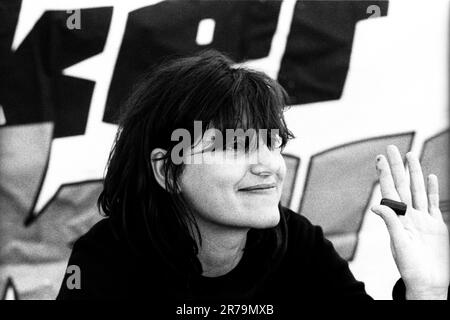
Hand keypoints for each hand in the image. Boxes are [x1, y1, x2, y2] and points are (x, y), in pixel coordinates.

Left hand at [371, 145, 448, 299]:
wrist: (429, 284)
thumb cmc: (411, 268)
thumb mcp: (398, 245)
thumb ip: (391, 223)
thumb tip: (376, 204)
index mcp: (398, 218)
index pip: (389, 190)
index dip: (384, 174)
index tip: (379, 158)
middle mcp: (409, 215)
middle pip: (403, 185)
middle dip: (397, 167)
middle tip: (392, 148)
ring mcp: (423, 219)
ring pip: (418, 189)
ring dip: (415, 173)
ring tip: (411, 155)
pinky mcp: (437, 226)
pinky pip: (433, 203)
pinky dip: (432, 189)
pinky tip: (430, 176)